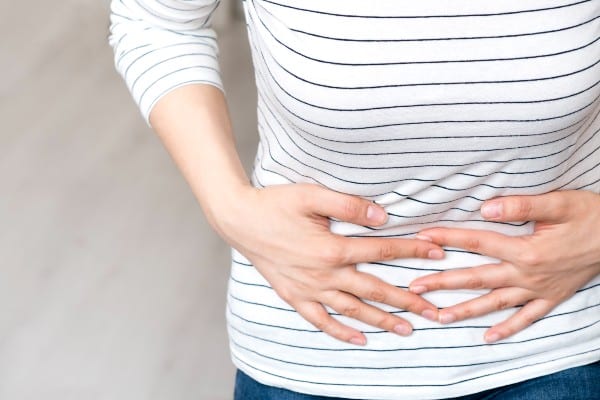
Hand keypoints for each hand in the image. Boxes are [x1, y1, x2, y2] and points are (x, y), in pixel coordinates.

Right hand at [214, 183, 443, 344]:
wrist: (239, 221)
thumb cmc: (275, 204)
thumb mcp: (311, 195)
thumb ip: (348, 205)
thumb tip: (382, 216)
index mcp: (332, 248)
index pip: (382, 251)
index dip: (412, 251)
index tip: (437, 254)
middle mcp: (324, 275)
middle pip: (375, 290)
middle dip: (407, 300)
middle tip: (433, 311)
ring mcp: (309, 289)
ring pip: (353, 310)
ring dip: (382, 321)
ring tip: (407, 330)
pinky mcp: (295, 296)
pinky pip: (321, 321)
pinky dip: (340, 333)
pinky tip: (359, 339)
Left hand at [409, 190, 599, 342]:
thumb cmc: (589, 216)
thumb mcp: (559, 203)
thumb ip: (521, 206)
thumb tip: (485, 208)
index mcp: (526, 250)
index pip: (477, 243)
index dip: (447, 239)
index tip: (422, 239)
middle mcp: (528, 274)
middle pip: (477, 278)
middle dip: (443, 282)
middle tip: (415, 289)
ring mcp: (538, 290)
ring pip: (495, 303)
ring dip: (466, 310)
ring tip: (439, 317)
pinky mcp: (551, 298)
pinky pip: (526, 318)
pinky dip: (508, 329)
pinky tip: (488, 337)